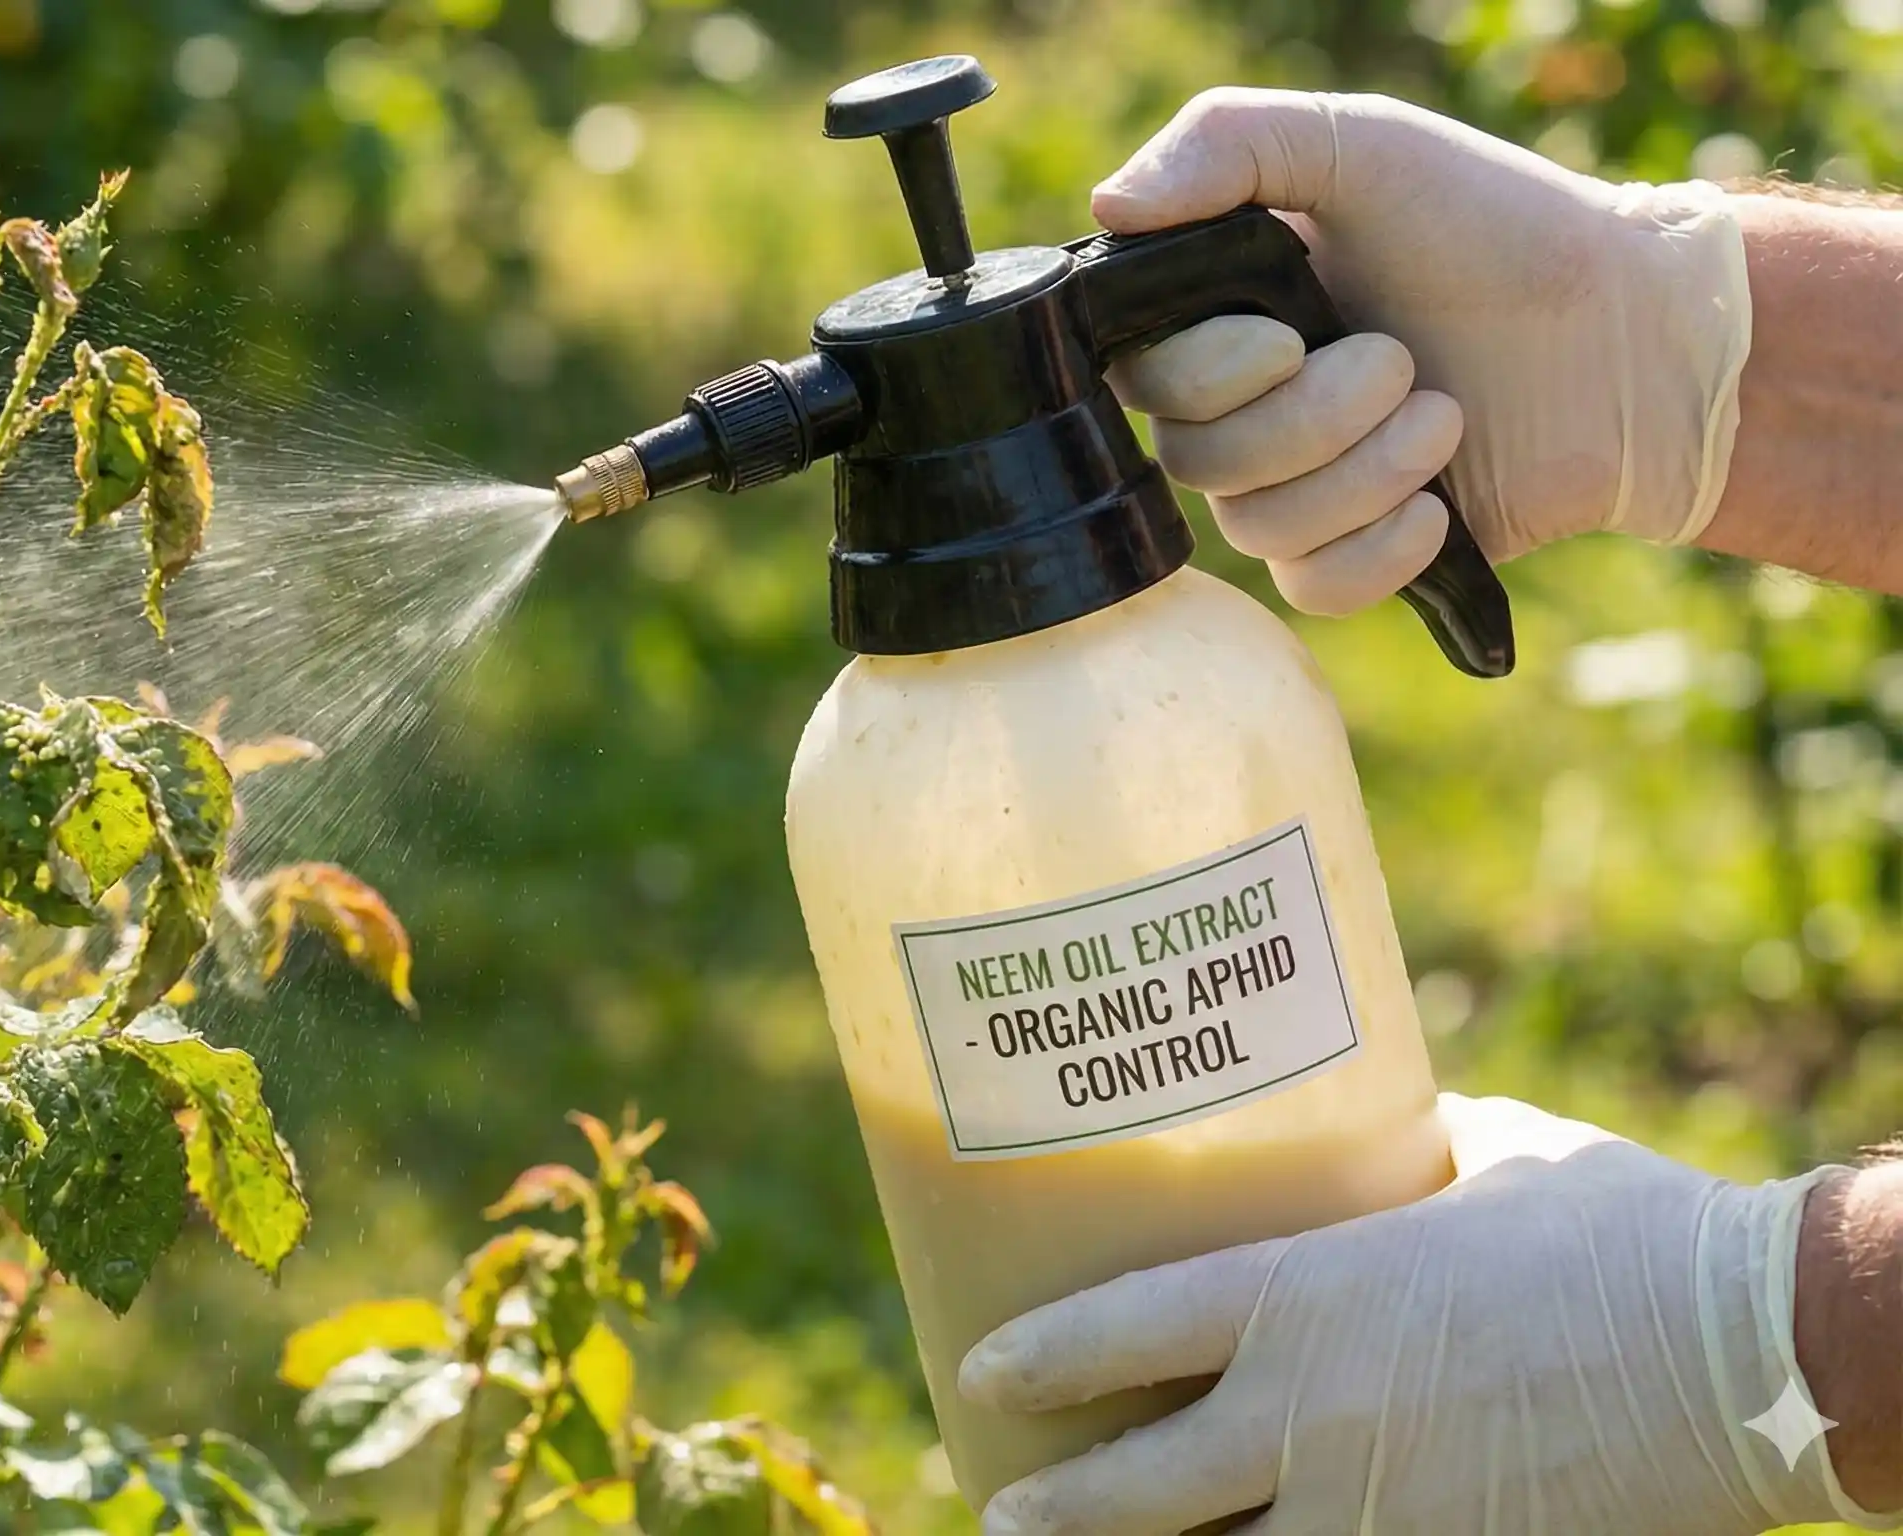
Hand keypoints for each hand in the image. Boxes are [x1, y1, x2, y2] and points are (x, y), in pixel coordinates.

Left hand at [955, 1094, 1887, 1535]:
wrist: (1747, 1343)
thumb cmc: (1620, 1228)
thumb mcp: (1485, 1157)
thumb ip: (1402, 1158)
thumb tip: (1376, 1133)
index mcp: (1303, 1296)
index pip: (1126, 1330)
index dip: (1041, 1357)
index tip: (982, 1372)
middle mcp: (1312, 1412)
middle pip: (1140, 1484)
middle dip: (1060, 1506)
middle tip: (1006, 1504)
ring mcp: (1375, 1507)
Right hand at [1094, 90, 1752, 616]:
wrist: (1630, 330)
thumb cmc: (1496, 225)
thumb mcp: (1361, 142)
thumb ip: (1227, 143)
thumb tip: (1106, 208)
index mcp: (1223, 316)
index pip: (1142, 380)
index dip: (1209, 374)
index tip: (1293, 332)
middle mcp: (1244, 407)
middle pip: (1195, 460)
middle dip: (1312, 417)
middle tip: (1404, 360)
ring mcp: (1298, 487)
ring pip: (1257, 527)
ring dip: (1368, 473)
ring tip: (1449, 416)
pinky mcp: (1360, 553)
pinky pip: (1313, 590)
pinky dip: (1379, 551)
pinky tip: (1442, 505)